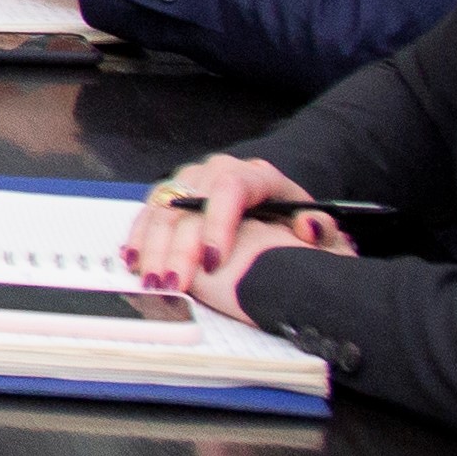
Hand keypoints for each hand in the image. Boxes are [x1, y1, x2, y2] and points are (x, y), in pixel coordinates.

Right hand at [119, 156, 351, 321]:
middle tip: (175, 284)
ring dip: (153, 247)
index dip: (217, 226)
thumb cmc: (292, 220)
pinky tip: (134, 263)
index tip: (213, 263)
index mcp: (255, 175)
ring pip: (162, 208)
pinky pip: (148, 212)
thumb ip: (321, 229)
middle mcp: (215, 171)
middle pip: (188, 202)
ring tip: (153, 282)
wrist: (273, 202)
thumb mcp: (318, 225)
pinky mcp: (170, 194)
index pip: (229, 190)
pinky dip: (139, 238)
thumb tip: (306, 228)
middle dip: (178, 247)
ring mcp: (189, 180)